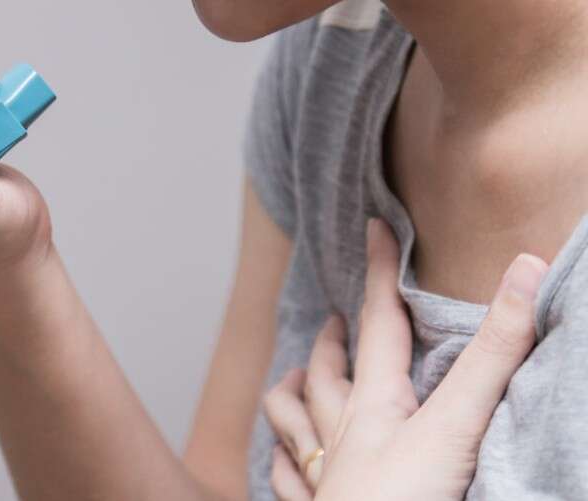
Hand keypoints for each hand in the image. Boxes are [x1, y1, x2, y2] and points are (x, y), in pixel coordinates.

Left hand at [263, 219, 547, 500]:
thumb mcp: (459, 425)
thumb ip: (492, 355)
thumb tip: (524, 268)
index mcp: (375, 405)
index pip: (380, 323)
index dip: (380, 272)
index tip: (374, 227)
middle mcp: (341, 434)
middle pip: (328, 374)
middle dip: (334, 342)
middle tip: (336, 319)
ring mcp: (324, 474)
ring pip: (292, 423)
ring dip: (290, 394)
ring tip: (289, 378)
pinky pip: (287, 479)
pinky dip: (281, 460)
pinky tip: (280, 458)